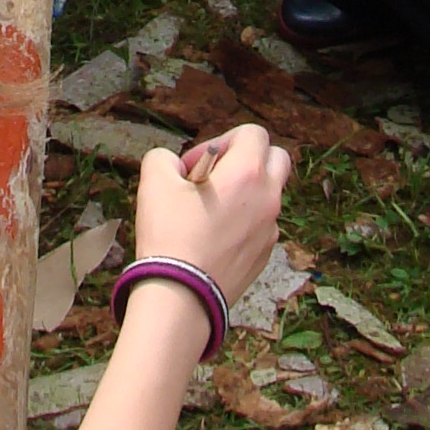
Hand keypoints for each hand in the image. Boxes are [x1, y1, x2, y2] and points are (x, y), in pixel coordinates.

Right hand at [132, 122, 289, 309]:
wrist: (182, 296)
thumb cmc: (169, 236)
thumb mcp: (154, 182)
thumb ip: (164, 158)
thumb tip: (174, 164)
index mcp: (248, 173)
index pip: (253, 133)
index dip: (221, 140)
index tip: (197, 164)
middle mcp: (268, 197)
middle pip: (275, 159)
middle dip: (247, 159)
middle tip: (214, 178)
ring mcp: (270, 228)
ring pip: (268, 194)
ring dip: (245, 192)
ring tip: (209, 211)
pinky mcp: (265, 254)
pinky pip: (260, 225)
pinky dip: (243, 222)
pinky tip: (212, 238)